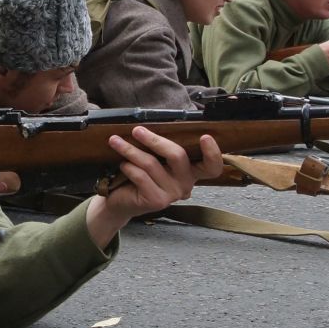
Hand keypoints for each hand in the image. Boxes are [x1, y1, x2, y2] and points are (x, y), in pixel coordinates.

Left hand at [87, 128, 224, 241]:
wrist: (121, 201)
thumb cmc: (138, 175)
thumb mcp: (153, 159)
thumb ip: (159, 149)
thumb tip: (149, 126)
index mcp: (190, 171)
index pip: (211, 166)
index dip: (213, 153)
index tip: (205, 137)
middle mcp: (186, 184)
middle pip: (178, 156)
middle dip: (155, 140)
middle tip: (137, 130)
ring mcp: (172, 194)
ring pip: (152, 164)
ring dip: (130, 150)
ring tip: (115, 141)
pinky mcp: (157, 201)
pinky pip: (141, 176)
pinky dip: (128, 167)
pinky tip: (122, 165)